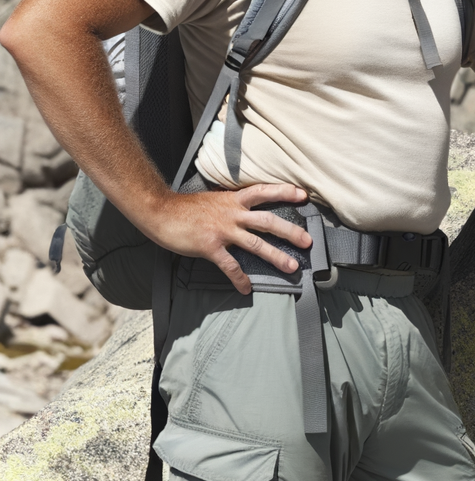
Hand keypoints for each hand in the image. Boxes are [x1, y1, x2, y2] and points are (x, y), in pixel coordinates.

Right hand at [147, 183, 312, 293]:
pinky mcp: (210, 247)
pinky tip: (247, 289)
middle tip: (308, 241)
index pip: (264, 191)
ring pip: (256, 244)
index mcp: (234, 200)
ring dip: (276, 256)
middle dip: (291, 231)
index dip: (284, 192)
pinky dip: (240, 278)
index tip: (303, 195)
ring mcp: (223, 231)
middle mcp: (233, 214)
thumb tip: (246, 211)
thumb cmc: (186, 208)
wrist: (160, 212)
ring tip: (292, 267)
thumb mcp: (214, 200)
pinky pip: (230, 265)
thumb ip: (232, 205)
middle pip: (268, 221)